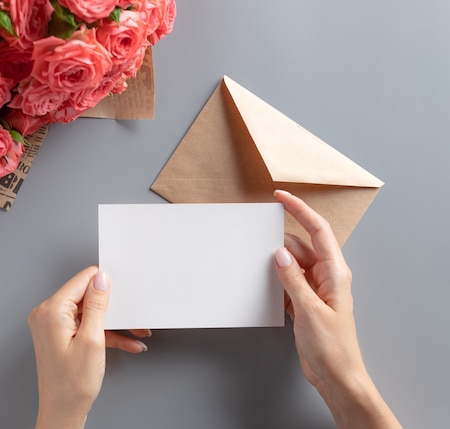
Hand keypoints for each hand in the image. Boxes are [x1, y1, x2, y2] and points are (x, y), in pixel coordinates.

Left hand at [28, 266, 147, 428]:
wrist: (63, 412)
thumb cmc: (72, 385)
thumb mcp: (92, 339)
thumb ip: (97, 305)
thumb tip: (101, 279)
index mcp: (51, 310)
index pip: (82, 280)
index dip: (105, 283)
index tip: (122, 289)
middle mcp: (47, 314)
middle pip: (87, 297)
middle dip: (114, 308)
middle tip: (133, 317)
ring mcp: (52, 325)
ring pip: (89, 313)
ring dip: (113, 323)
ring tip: (135, 332)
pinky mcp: (59, 335)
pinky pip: (85, 326)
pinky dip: (104, 333)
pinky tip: (126, 343)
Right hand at [273, 190, 400, 428]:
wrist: (336, 376)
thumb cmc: (333, 347)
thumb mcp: (310, 310)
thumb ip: (294, 279)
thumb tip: (279, 254)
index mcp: (335, 273)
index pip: (318, 231)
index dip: (300, 210)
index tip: (282, 197)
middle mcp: (326, 277)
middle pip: (302, 246)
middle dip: (280, 240)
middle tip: (258, 235)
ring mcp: (315, 290)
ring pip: (292, 264)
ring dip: (276, 262)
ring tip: (256, 262)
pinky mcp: (305, 302)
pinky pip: (288, 282)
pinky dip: (276, 280)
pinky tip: (264, 283)